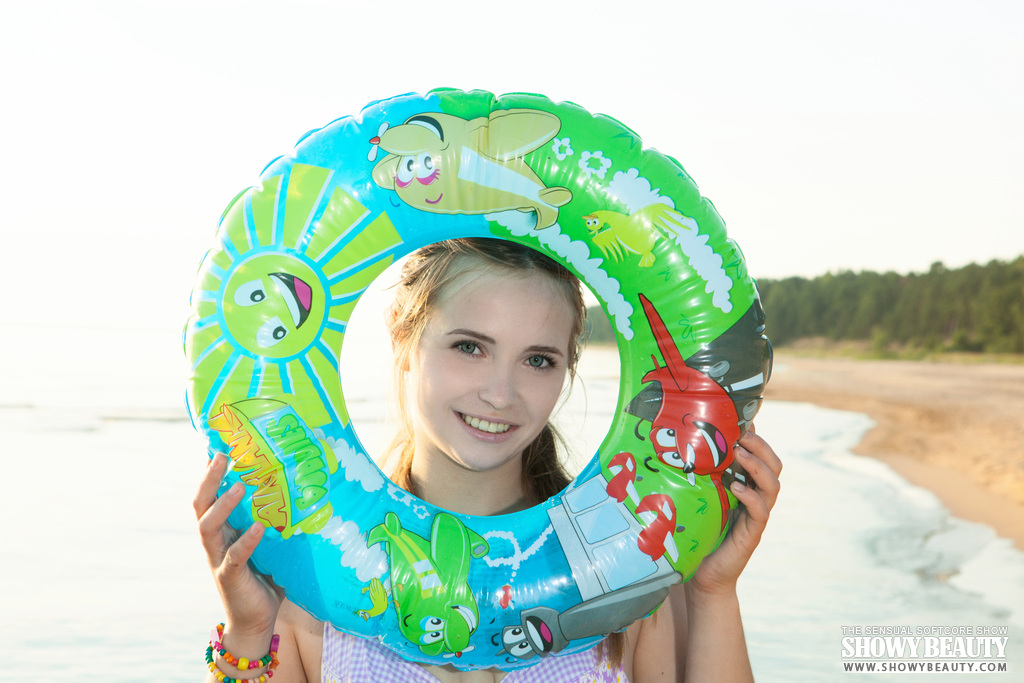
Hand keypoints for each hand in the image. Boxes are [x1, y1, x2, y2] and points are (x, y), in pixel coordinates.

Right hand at [194, 453, 281, 639]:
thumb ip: (275, 520)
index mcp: (222, 530)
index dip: (210, 473)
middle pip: (200, 505)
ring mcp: (218, 559)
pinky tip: (259, 528)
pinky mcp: (229, 578)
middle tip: (220, 456)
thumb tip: (303, 490)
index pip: (209, 496)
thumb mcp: (268, 543)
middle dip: (208, 480)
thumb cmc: (266, 576)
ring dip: (222, 505)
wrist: (257, 621)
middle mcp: (215, 541)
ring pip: (208, 527)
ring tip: (238, 487)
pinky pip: (234, 556)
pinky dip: (246, 541)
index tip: (218, 446)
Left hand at [689, 427, 781, 595]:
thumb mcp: (698, 496)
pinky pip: (761, 511)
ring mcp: (756, 516)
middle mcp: (756, 498)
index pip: (762, 455)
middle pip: (775, 465)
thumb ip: (700, 474)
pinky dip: (751, 496)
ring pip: (773, 485)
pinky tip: (736, 488)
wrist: (702, 574)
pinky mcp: (752, 534)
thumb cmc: (697, 532)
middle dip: (761, 446)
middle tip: (743, 434)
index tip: (744, 419)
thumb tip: (682, 444)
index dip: (757, 437)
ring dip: (758, 466)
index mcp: (746, 485)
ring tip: (740, 454)